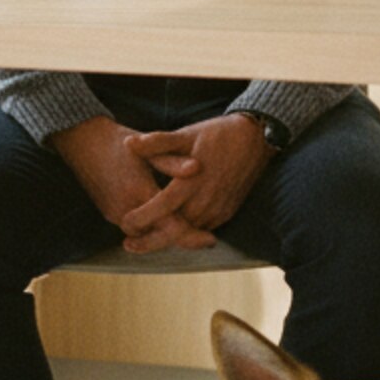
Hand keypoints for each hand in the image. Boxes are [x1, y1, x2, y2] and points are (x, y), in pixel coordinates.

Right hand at [49, 115, 217, 254]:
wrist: (82, 140)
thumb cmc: (118, 141)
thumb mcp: (148, 149)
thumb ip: (172, 161)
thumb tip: (198, 168)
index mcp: (138, 192)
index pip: (170, 226)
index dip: (192, 235)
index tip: (212, 238)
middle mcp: (125, 209)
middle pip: (159, 237)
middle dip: (183, 240)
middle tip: (207, 240)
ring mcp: (114, 214)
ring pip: (147, 236)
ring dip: (167, 236)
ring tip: (192, 233)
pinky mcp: (109, 213)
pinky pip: (136, 230)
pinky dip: (153, 230)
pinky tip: (168, 224)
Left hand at [122, 114, 271, 242]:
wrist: (256, 139)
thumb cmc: (218, 134)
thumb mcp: (186, 134)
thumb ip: (157, 142)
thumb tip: (129, 143)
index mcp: (192, 181)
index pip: (161, 208)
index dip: (141, 219)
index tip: (123, 224)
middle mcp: (206, 200)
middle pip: (174, 230)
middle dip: (149, 240)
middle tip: (128, 244)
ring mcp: (218, 209)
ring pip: (188, 233)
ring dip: (167, 238)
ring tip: (144, 239)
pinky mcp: (227, 212)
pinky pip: (202, 229)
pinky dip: (186, 233)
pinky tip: (171, 231)